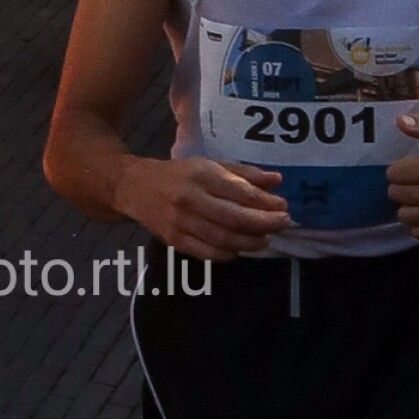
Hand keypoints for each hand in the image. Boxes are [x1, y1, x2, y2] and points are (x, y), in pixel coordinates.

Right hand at [120, 154, 288, 260]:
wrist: (135, 187)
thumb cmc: (179, 174)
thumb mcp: (210, 165)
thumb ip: (243, 173)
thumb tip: (277, 182)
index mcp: (201, 175)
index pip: (240, 192)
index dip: (265, 203)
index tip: (283, 207)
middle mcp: (191, 199)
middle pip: (235, 218)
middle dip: (264, 224)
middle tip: (283, 225)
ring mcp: (181, 222)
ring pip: (223, 239)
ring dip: (250, 242)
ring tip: (266, 239)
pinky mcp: (175, 240)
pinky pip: (208, 253)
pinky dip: (229, 253)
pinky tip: (240, 248)